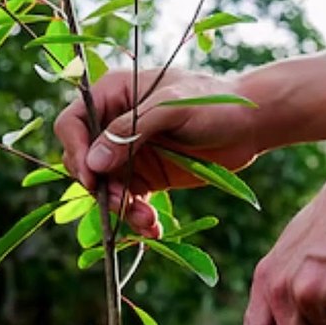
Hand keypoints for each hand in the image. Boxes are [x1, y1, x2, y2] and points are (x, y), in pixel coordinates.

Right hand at [54, 68, 262, 237]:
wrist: (252, 123)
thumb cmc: (215, 102)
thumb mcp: (173, 107)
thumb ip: (132, 130)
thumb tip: (94, 163)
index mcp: (114, 94)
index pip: (73, 123)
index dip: (76, 150)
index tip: (92, 177)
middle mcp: (115, 124)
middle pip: (84, 160)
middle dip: (99, 187)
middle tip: (122, 203)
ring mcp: (130, 153)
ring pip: (106, 187)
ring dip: (120, 208)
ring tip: (146, 221)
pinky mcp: (147, 176)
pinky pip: (129, 201)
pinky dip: (137, 217)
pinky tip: (154, 229)